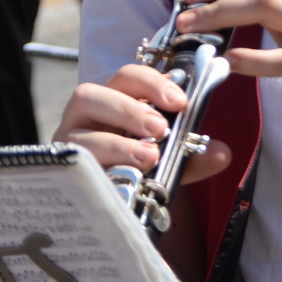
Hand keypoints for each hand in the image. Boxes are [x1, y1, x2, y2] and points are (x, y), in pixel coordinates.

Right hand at [56, 64, 231, 180]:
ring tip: (147, 157)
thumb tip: (222, 153)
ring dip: (116, 142)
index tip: (179, 102)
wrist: (111, 205)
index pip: (126, 76)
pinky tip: (119, 179)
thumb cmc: (137, 170)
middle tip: (161, 129)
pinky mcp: (60, 171)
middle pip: (90, 94)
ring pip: (77, 132)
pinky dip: (98, 171)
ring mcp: (68, 143)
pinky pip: (71, 167)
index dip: (151, 83)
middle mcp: (85, 116)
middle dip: (128, 109)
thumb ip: (192, 156)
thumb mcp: (169, 161)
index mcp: (114, 100)